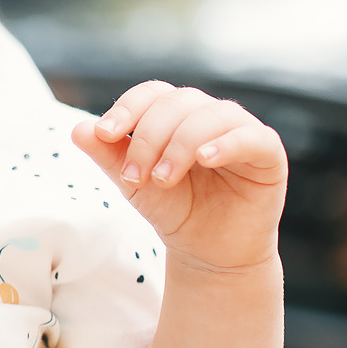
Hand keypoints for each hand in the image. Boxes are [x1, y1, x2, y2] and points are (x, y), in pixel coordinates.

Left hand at [73, 81, 286, 271]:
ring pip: (211, 116)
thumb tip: (78, 129)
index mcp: (176, 115)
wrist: (208, 254)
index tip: (105, 134)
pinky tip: (205, 158)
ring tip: (163, 179)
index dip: (128, 108)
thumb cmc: (173, 211)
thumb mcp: (134, 184)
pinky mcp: (268, 154)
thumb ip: (109, 156)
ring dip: (180, 144)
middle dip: (149, 137)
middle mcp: (209, 115)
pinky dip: (226, 143)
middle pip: (178, 103)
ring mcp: (241, 131)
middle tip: (134, 175)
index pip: (153, 93)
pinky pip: (251, 137)